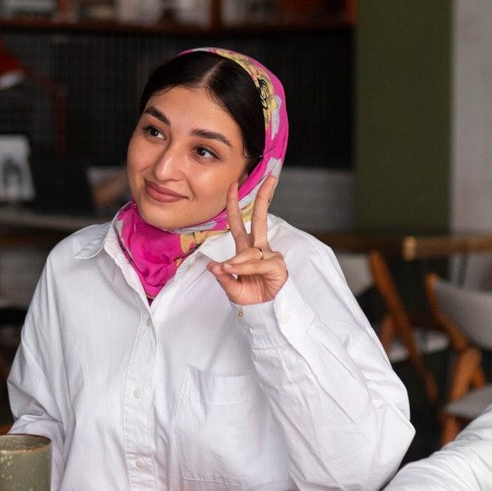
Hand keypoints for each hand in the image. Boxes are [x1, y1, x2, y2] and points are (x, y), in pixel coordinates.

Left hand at [207, 175, 286, 305]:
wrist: (264, 314)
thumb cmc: (249, 298)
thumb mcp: (230, 287)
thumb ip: (223, 276)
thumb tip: (214, 265)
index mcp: (246, 249)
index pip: (239, 222)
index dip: (234, 204)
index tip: (233, 184)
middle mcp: (259, 248)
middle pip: (261, 218)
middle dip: (264, 196)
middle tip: (269, 176)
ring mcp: (270, 255)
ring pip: (249, 252)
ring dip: (237, 263)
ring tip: (228, 272)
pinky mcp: (277, 265)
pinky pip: (257, 264)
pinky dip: (245, 268)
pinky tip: (240, 273)